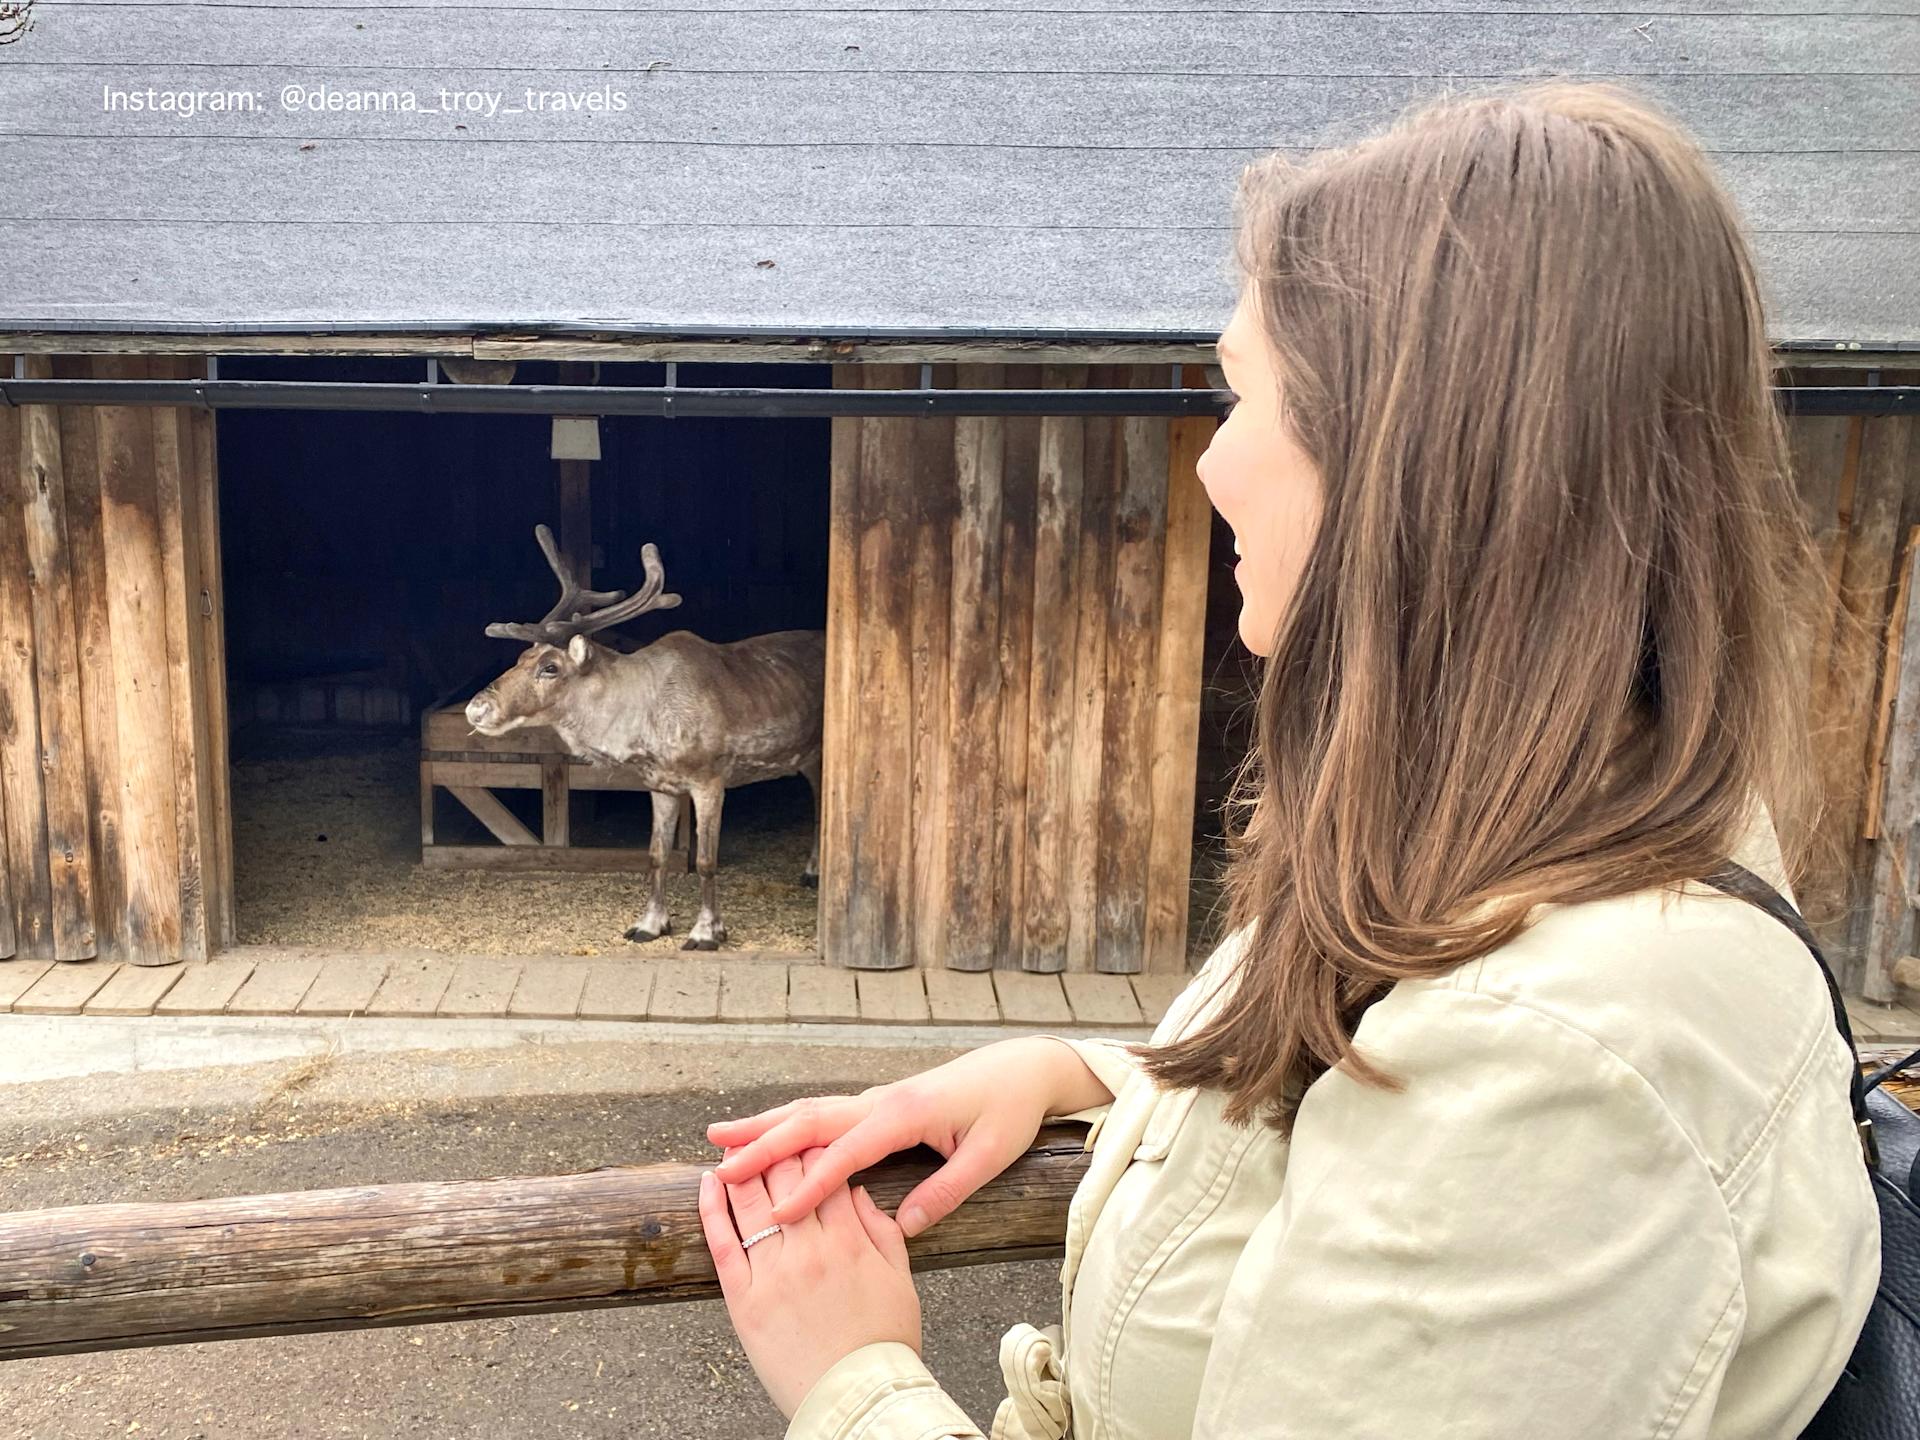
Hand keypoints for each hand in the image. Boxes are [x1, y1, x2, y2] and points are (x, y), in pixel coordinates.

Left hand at [699, 1145, 919, 1419]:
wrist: (856, 1396)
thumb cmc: (884, 1341)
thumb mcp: (899, 1279)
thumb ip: (880, 1229)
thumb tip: (857, 1192)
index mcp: (849, 1240)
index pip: (828, 1174)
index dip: (817, 1147)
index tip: (808, 1131)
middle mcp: (809, 1248)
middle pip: (787, 1178)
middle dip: (778, 1148)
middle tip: (767, 1128)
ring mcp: (774, 1272)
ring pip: (751, 1202)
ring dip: (741, 1167)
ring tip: (732, 1146)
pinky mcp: (744, 1299)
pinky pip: (723, 1244)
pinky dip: (712, 1208)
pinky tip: (710, 1181)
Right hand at [706, 1037, 1111, 1236]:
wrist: (1023, 1067)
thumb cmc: (1010, 1110)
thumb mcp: (989, 1156)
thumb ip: (946, 1191)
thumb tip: (904, 1230)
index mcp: (905, 1114)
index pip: (846, 1154)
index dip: (811, 1184)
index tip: (778, 1213)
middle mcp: (882, 1102)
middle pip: (811, 1122)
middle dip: (763, 1143)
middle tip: (718, 1163)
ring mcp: (878, 1099)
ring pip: (811, 1111)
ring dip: (766, 1125)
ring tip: (719, 1136)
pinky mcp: (881, 1104)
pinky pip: (825, 1113)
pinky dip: (789, 1122)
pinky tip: (770, 1134)